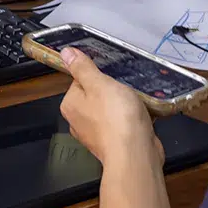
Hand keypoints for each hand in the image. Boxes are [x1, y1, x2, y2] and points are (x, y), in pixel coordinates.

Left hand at [58, 48, 160, 168]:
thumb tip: (65, 53)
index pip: (80, 80)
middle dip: (113, 91)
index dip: (98, 76)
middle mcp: (78, 121)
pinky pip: (122, 124)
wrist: (135, 154)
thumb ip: (82, 67)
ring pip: (111, 110)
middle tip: (126, 90)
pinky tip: (141, 117)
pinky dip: (131, 119)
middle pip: (96, 95)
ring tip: (136, 103)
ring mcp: (96, 135)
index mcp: (70, 105)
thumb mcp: (99, 83)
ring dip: (125, 105)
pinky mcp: (113, 143)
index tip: (112, 77)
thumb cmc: (116, 117)